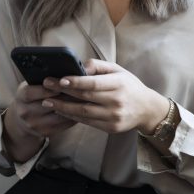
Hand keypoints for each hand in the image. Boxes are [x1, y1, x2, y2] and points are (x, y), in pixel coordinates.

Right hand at [5, 80, 78, 140]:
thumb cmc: (33, 96)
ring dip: (73, 106)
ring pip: (59, 115)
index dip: (47, 88)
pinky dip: (75, 115)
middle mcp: (25, 112)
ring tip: (85, 97)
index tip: (62, 82)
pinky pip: (64, 124)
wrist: (22, 120)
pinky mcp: (45, 132)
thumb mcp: (32, 85)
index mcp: (21, 97)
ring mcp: (35, 124)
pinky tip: (83, 108)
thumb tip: (66, 72)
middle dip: (66, 96)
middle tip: (82, 88)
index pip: (31, 92)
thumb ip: (45, 79)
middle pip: (48, 104)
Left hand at [41, 58, 169, 134]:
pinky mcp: (111, 128)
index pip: (93, 83)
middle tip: (46, 86)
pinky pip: (87, 122)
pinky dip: (72, 116)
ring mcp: (114, 116)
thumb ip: (98, 66)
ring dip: (63, 107)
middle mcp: (117, 101)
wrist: (147, 109)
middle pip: (85, 97)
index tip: (59, 79)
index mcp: (119, 84)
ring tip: (47, 102)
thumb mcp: (119, 70)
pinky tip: (61, 111)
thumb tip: (79, 66)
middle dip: (63, 92)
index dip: (75, 82)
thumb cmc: (129, 86)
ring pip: (83, 112)